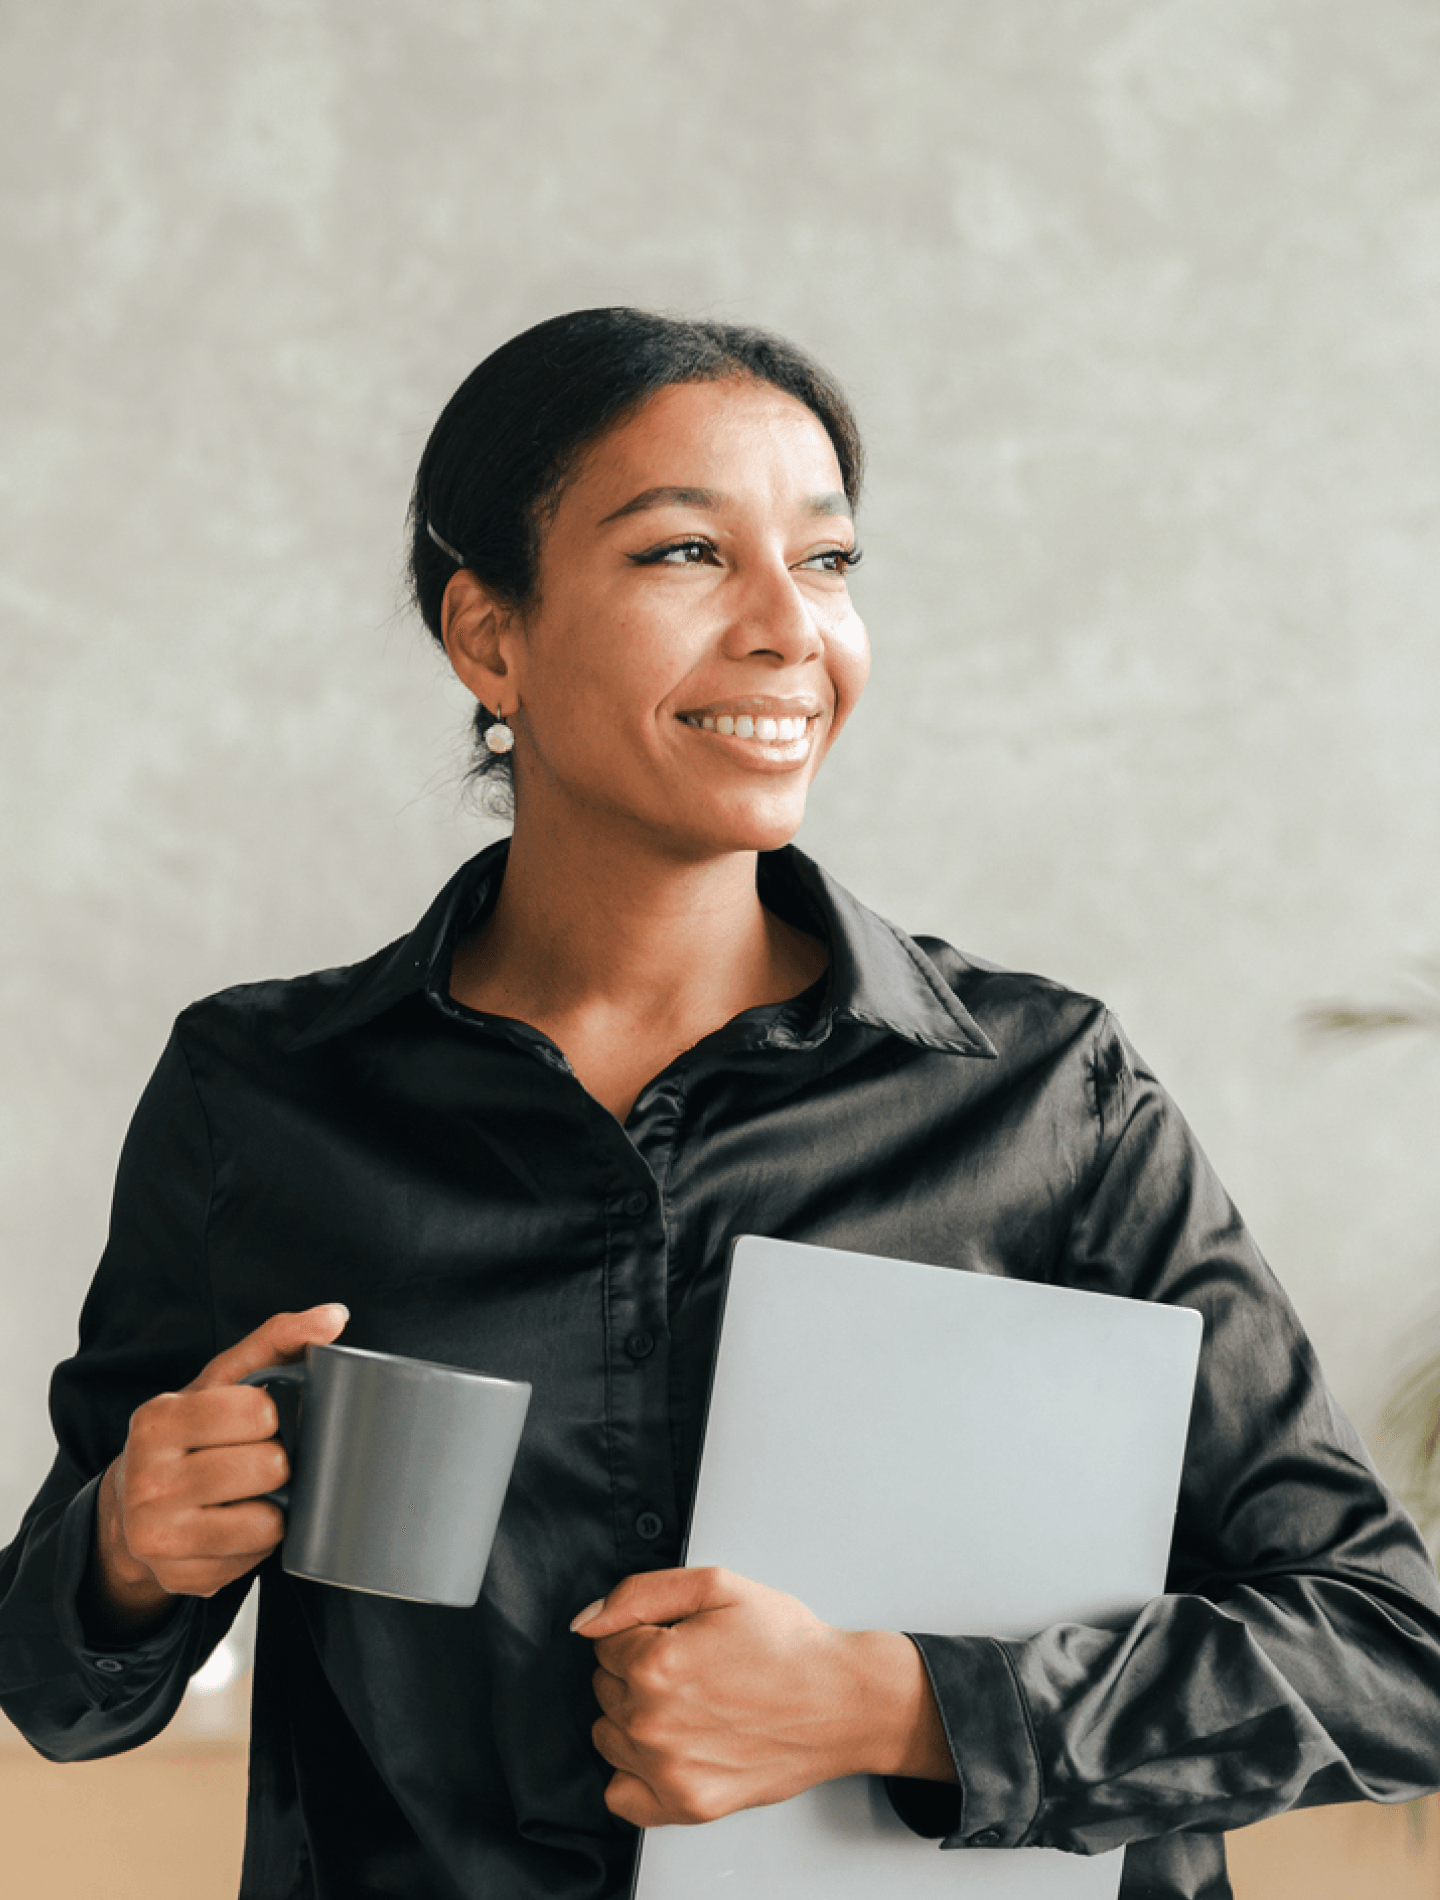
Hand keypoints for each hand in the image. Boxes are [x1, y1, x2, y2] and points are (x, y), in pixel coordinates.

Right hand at [83, 1303, 348, 1639]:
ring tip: (249, 1491)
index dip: (273, 1415)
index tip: (259, 1418)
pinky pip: (255, 1559)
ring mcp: (159, 1536)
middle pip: (269, 1467)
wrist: (133, 1505)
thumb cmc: (192, 1434)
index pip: (259, 1411)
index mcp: (158, 1420)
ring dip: (273, 1504)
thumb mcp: (223, 1381)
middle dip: (277, 1460)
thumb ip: (277, 1340)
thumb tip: (334, 1316)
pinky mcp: (179, 1578)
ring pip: (267, 1520)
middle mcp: (148, 1480)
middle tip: (256, 1458)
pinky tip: (235, 1523)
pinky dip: (257, 1541)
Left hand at [572, 1566, 952, 1827]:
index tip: (677, 1636)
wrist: (842, 1701)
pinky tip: (672, 1748)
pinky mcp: (687, 1806)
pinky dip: (636, 1773)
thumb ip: (639, 1593)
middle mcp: (653, 1723)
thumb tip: (586, 1621)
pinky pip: (621, 1795)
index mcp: (656, 1664)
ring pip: (608, 1736)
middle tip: (690, 1667)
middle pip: (604, 1689)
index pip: (603, 1642)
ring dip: (635, 1719)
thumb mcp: (716, 1586)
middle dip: (636, 1672)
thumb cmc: (787, 1644)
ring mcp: (669, 1772)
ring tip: (688, 1704)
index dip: (641, 1632)